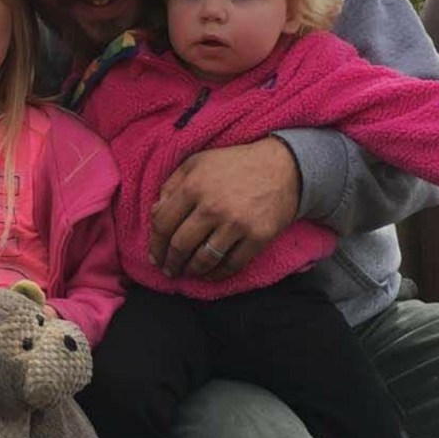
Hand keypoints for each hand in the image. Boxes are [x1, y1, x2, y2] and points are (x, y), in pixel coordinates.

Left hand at [148, 137, 299, 278]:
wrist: (283, 166)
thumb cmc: (235, 164)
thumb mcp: (197, 163)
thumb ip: (171, 185)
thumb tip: (155, 213)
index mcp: (193, 186)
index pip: (162, 224)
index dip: (155, 245)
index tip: (154, 256)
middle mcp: (212, 206)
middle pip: (180, 245)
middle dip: (171, 263)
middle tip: (169, 270)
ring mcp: (236, 224)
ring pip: (204, 259)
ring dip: (192, 271)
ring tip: (188, 272)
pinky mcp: (258, 237)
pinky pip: (232, 265)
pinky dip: (217, 274)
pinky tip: (210, 274)